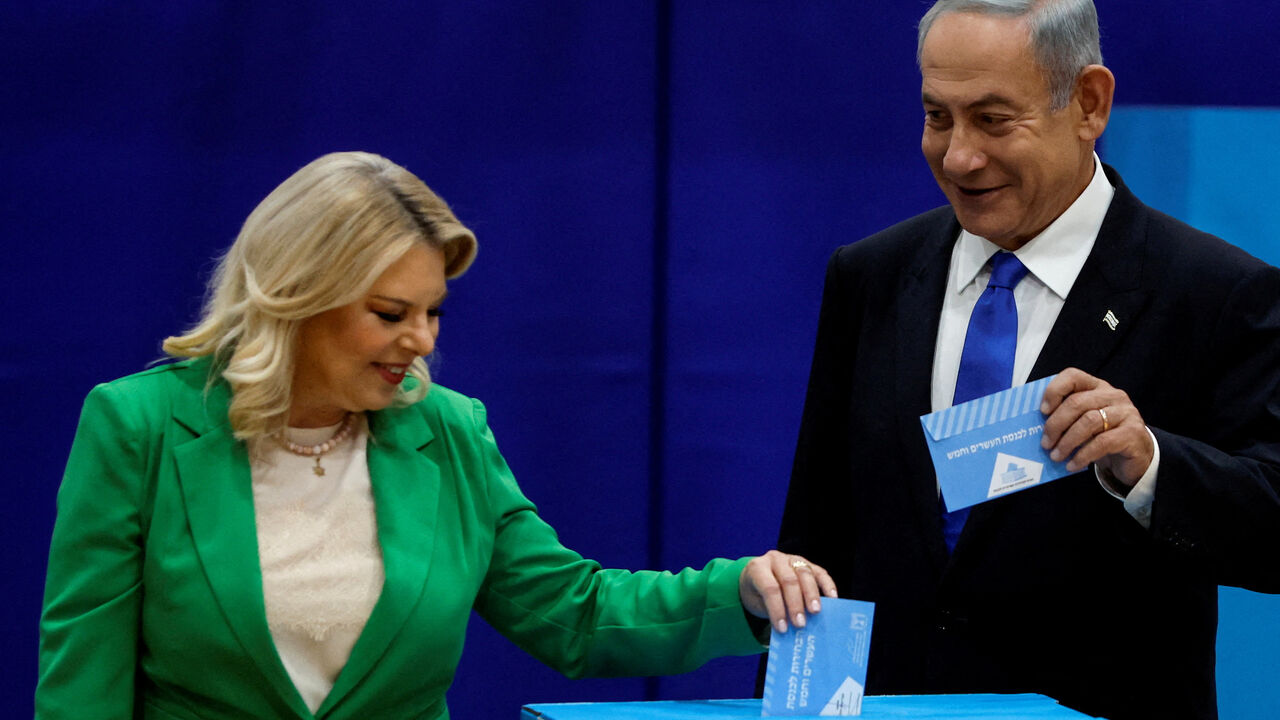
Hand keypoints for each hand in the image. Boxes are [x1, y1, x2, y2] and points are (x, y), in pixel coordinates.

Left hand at [739, 550, 837, 633]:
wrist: (757, 577)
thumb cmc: (756, 594)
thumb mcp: (756, 603)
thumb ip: (772, 611)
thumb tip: (790, 629)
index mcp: (757, 568)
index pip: (770, 588)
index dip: (777, 609)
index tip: (783, 628)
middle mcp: (774, 559)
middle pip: (788, 580)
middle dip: (795, 604)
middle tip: (800, 623)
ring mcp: (791, 558)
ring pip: (804, 573)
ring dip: (811, 594)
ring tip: (815, 612)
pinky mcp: (806, 562)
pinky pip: (819, 572)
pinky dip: (827, 584)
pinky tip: (832, 598)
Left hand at [1040, 367, 1154, 485]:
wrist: (1135, 458)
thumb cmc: (1103, 437)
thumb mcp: (1083, 424)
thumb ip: (1066, 420)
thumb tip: (1038, 430)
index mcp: (1097, 387)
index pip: (1073, 376)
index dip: (1054, 391)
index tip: (1042, 411)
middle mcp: (1113, 395)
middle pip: (1077, 402)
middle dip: (1056, 424)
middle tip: (1045, 444)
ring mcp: (1126, 413)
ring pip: (1089, 421)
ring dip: (1067, 441)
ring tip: (1056, 456)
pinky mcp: (1133, 433)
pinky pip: (1103, 442)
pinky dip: (1083, 455)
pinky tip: (1072, 465)